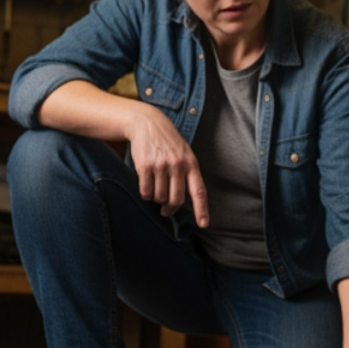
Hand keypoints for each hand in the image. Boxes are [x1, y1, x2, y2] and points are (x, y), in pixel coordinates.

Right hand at [125, 103, 208, 223]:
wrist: (147, 123)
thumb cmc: (167, 142)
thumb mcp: (184, 153)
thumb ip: (187, 174)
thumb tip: (182, 202)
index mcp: (191, 164)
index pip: (199, 191)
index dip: (202, 209)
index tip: (203, 224)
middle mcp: (178, 165)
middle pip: (176, 199)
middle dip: (170, 208)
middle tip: (166, 210)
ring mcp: (161, 165)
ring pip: (159, 197)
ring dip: (156, 199)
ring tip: (155, 188)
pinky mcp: (145, 166)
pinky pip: (146, 191)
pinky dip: (145, 193)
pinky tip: (146, 184)